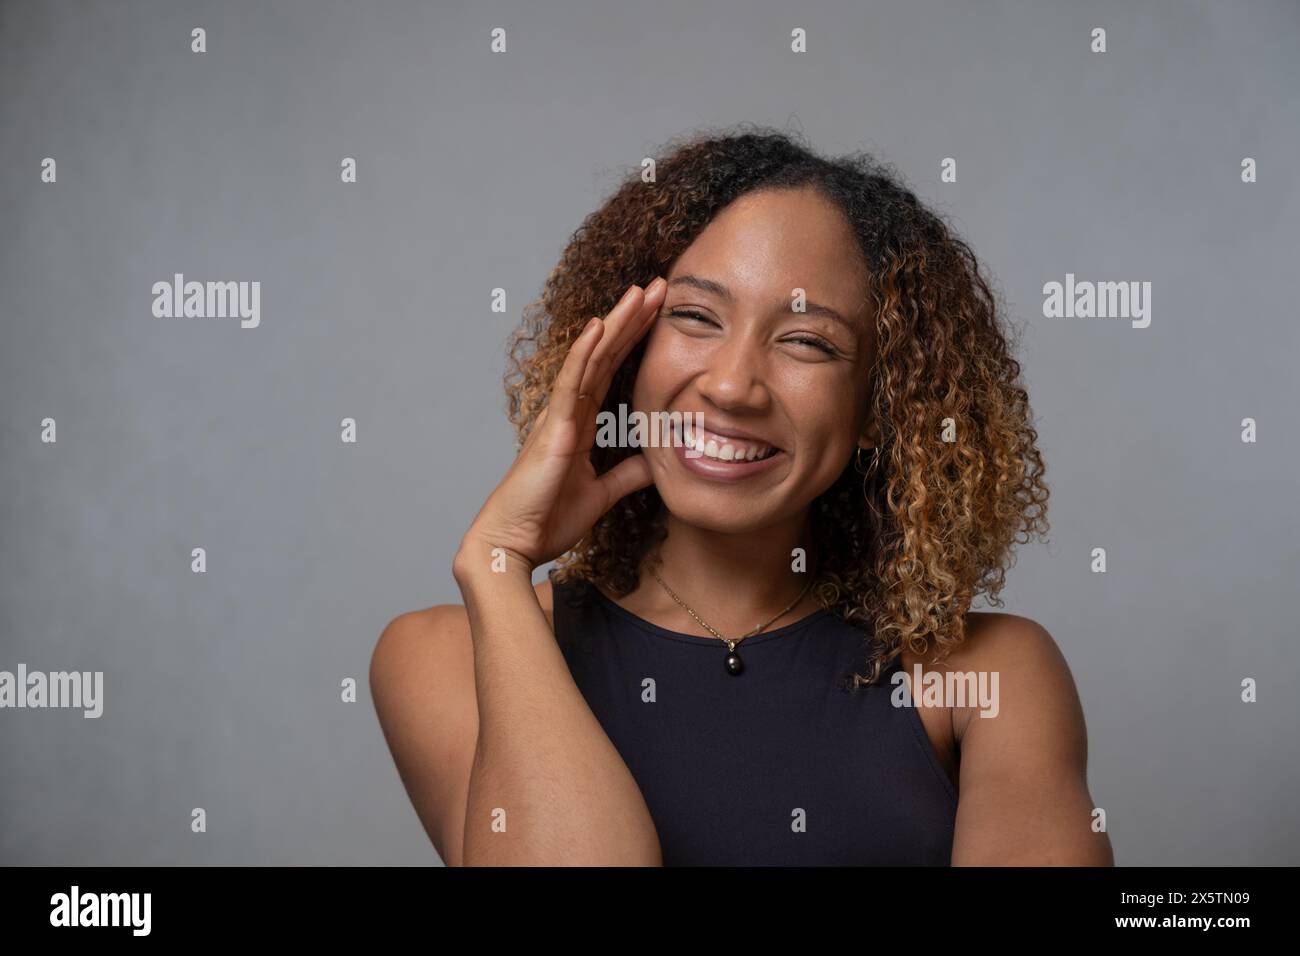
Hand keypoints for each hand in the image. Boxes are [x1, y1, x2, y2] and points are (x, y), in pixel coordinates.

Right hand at [455, 278, 667, 578]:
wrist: (514, 542)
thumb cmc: (548, 519)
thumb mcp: (602, 494)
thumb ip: (627, 475)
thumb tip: (658, 462)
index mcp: (581, 423)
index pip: (612, 370)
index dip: (634, 339)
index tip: (660, 311)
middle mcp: (569, 411)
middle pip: (605, 354)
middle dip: (632, 319)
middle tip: (660, 285)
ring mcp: (560, 416)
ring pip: (591, 359)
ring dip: (616, 324)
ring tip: (640, 292)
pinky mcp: (554, 429)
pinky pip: (571, 384)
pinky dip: (584, 354)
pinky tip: (599, 327)